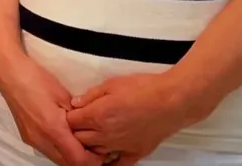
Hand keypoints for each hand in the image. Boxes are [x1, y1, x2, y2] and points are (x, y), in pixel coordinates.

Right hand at [0, 53, 103, 165]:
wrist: (9, 73)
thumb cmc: (37, 79)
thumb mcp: (64, 96)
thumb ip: (78, 118)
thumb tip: (90, 130)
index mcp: (53, 129)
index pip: (78, 160)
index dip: (95, 160)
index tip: (104, 151)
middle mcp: (41, 140)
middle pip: (68, 164)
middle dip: (84, 160)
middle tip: (96, 147)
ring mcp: (32, 140)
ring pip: (57, 159)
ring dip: (71, 156)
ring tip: (82, 141)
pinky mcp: (27, 136)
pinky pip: (48, 151)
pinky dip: (60, 149)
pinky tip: (65, 135)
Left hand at [67, 72, 203, 164]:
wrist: (173, 101)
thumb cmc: (143, 88)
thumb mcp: (111, 84)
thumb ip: (90, 95)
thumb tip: (75, 104)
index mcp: (97, 115)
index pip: (71, 122)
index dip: (69, 116)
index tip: (72, 111)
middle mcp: (106, 135)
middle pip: (79, 139)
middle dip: (76, 131)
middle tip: (81, 123)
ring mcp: (121, 146)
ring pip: (95, 152)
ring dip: (90, 145)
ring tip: (93, 136)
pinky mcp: (136, 153)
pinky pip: (118, 164)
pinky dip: (109, 162)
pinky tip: (106, 157)